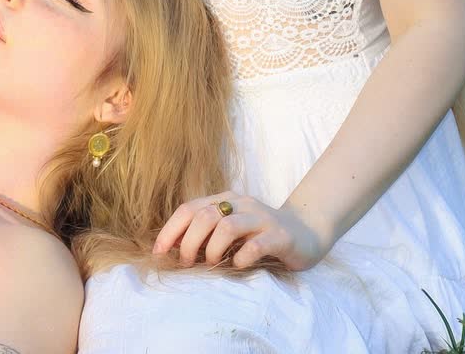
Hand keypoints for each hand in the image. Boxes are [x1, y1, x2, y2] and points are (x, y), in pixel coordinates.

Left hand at [152, 192, 330, 271]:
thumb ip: (207, 233)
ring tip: (210, 264)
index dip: (171, 230)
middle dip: (189, 241)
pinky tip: (237, 266)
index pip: (189, 208)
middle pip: (205, 215)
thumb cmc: (260, 235)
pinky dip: (241, 257)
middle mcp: (241, 203)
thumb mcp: (231, 230)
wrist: (306, 232)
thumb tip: (173, 249)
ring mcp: (261, 218)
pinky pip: (256, 245)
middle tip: (186, 263)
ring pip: (227, 226)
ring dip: (212, 248)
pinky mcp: (279, 236)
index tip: (158, 252)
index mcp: (225, 199)